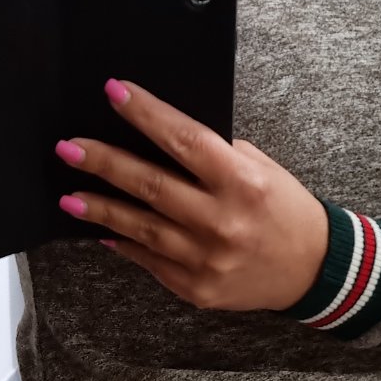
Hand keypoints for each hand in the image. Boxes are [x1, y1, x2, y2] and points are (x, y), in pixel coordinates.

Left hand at [55, 78, 328, 311]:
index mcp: (242, 181)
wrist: (311, 270)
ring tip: (69, 197)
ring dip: (101, 210)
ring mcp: (207, 259)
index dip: (146, 115)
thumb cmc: (284, 209)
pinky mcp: (196, 288)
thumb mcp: (260, 169)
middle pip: (151, 185)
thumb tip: (160, 135)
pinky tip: (101, 231)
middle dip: (104, 163)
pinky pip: (150, 261)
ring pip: (142, 229)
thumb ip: (214, 156)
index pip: (185, 140)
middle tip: (68, 148)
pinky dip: (124, 244)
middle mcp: (222, 220)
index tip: (114, 92)